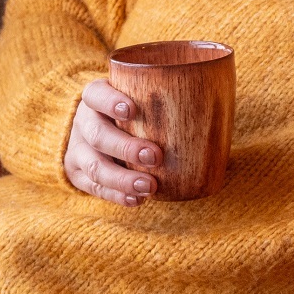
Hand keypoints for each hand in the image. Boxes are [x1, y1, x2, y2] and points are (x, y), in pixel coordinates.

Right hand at [64, 78, 161, 206]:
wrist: (91, 133)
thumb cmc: (130, 112)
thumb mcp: (136, 96)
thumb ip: (162, 95)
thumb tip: (217, 96)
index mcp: (95, 98)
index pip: (96, 94)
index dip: (110, 101)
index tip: (131, 110)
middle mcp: (83, 122)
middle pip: (97, 134)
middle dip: (126, 147)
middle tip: (155, 156)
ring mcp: (77, 150)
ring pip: (94, 166)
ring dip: (122, 179)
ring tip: (149, 186)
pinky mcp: (78, 175)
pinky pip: (95, 189)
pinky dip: (117, 195)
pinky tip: (137, 199)